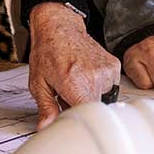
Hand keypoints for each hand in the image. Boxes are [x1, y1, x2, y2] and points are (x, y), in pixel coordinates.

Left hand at [27, 3, 119, 129]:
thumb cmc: (48, 52)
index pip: (86, 115)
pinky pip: (110, 87)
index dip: (79, 121)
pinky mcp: (114, 67)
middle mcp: (94, 77)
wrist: (60, 27)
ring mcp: (107, 71)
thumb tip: (46, 127)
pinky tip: (86, 75)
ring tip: (77, 83)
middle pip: (94, 109)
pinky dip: (98, 86)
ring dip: (90, 96)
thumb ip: (46, 108)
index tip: (70, 120)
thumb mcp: (39, 83)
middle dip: (81, 107)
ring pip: (103, 99)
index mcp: (74, 83)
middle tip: (67, 96)